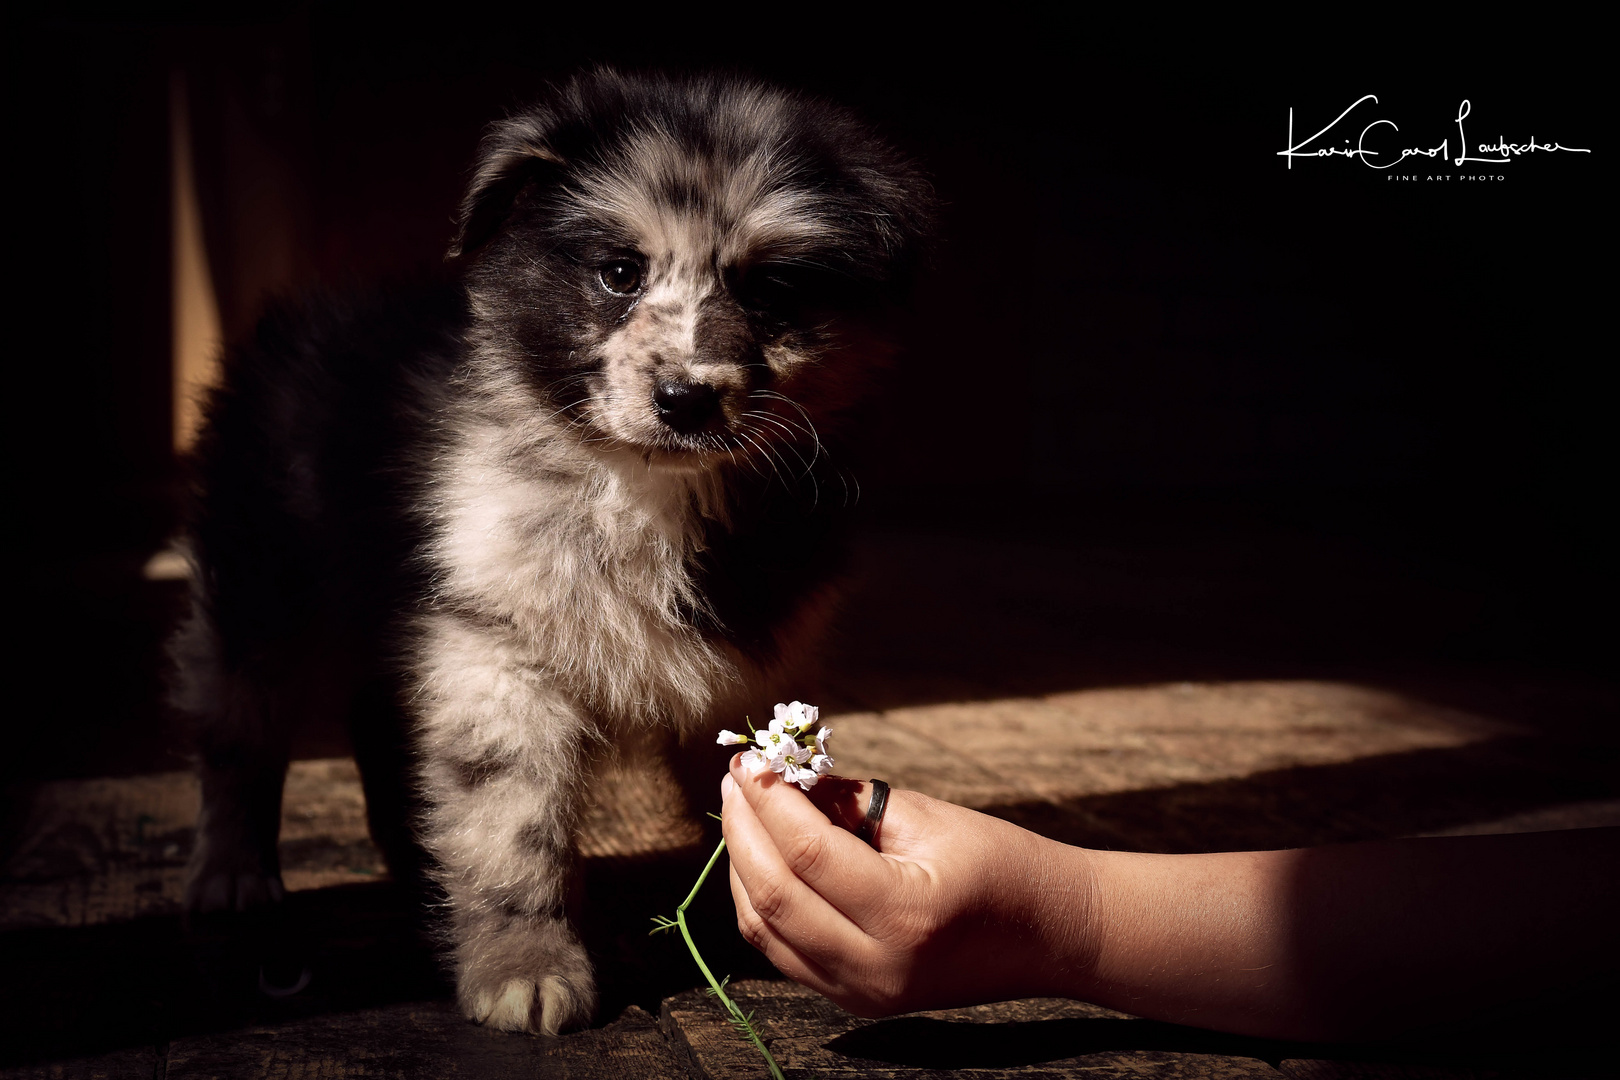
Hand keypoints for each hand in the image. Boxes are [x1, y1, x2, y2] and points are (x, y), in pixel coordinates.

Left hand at [720, 756, 1096, 1016]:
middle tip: (736, 779)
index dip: (769, 801)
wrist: (1051, 935)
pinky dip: (761, 903)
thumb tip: (782, 777)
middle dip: (744, 830)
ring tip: (744, 812)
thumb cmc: (1001, 862)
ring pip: (766, 931)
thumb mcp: (927, 818)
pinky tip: (761, 858)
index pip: (807, 854)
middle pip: (774, 896)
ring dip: (742, 867)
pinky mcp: (856, 1000)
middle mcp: (877, 967)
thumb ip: (848, 802)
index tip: (750, 760)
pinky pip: (784, 952)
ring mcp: (863, 993)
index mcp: (905, 915)